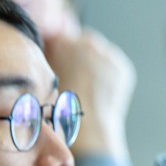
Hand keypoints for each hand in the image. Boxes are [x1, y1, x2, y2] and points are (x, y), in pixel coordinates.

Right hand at [43, 26, 134, 159]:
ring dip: (93, 62)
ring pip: (99, 52)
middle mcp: (88, 43)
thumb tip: (51, 48)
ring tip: (86, 85)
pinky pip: (112, 64)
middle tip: (73, 74)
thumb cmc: (60, 111)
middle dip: (78, 53)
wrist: (88, 131)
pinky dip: (106, 73)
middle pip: (81, 39)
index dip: (58, 47)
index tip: (56, 58)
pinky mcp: (122, 67)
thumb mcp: (43, 80)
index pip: (59, 33)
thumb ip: (47, 59)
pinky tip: (98, 90)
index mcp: (64, 43)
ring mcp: (108, 54)